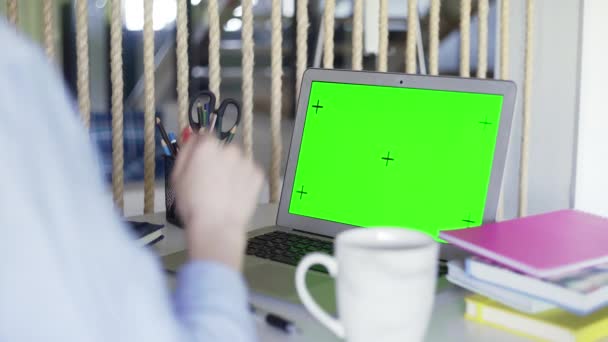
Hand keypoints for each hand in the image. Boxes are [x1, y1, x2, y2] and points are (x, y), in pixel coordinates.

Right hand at [171, 134, 263, 270]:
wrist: (217, 226)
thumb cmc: (193, 204)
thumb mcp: (177, 176)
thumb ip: (185, 152)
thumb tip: (192, 138)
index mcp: (208, 146)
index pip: (205, 137)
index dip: (201, 150)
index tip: (200, 163)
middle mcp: (229, 148)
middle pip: (223, 149)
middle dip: (218, 160)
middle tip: (211, 182)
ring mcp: (246, 161)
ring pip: (237, 161)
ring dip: (232, 170)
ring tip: (224, 191)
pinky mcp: (258, 174)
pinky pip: (249, 173)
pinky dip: (244, 180)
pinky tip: (235, 194)